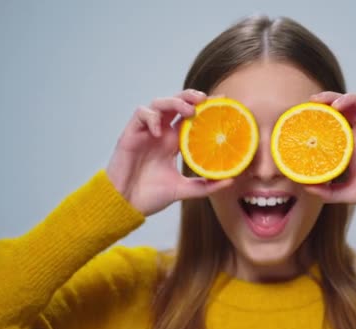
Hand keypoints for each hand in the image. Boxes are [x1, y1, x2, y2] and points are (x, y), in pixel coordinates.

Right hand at [106, 89, 232, 215]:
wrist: (125, 205)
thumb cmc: (150, 197)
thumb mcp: (183, 190)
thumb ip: (205, 186)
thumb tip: (231, 180)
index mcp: (173, 143)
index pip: (191, 118)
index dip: (204, 107)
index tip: (222, 102)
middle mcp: (161, 134)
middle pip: (176, 103)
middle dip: (189, 96)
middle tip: (204, 99)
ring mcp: (146, 132)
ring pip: (159, 103)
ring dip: (174, 102)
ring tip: (188, 111)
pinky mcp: (130, 134)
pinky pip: (141, 114)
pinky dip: (151, 117)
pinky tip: (159, 131)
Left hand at [305, 92, 355, 214]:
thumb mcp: (348, 193)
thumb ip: (327, 191)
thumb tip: (305, 187)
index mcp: (350, 144)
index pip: (333, 120)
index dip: (319, 112)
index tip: (303, 112)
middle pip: (345, 105)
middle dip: (329, 98)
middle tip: (314, 100)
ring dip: (349, 99)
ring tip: (336, 106)